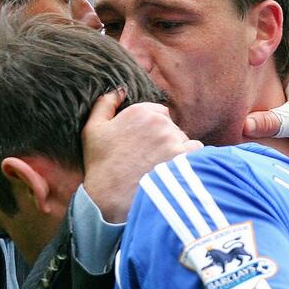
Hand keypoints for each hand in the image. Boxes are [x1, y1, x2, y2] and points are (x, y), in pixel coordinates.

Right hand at [82, 90, 202, 222]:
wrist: (109, 199)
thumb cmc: (100, 165)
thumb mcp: (92, 129)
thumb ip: (105, 103)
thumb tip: (120, 89)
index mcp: (140, 111)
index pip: (161, 113)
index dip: (153, 128)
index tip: (144, 144)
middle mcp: (159, 123)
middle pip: (173, 126)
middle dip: (166, 139)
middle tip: (150, 158)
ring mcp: (173, 140)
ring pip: (185, 139)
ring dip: (177, 150)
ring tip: (161, 167)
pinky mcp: (183, 158)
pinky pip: (196, 152)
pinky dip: (189, 160)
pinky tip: (173, 171)